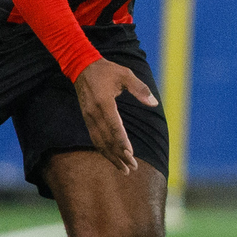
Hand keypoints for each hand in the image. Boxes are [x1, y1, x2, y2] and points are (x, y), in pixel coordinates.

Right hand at [73, 59, 159, 173]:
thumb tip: (154, 103)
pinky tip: (111, 158)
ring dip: (111, 156)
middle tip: (132, 167)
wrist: (82, 66)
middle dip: (119, 155)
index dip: (122, 141)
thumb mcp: (126, 74)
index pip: (114, 126)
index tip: (130, 154)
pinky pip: (95, 138)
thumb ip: (140, 89)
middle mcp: (94, 113)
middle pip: (107, 139)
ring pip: (99, 142)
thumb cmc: (107, 70)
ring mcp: (88, 117)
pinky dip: (103, 150)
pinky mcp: (87, 118)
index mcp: (104, 102)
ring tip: (123, 169)